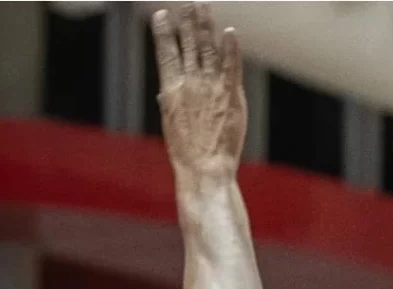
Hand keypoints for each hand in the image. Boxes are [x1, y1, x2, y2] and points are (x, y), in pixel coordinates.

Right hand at [152, 3, 245, 179]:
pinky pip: (231, 66)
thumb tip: (166, 92)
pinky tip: (230, 32)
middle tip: (189, 2)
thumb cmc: (187, 152)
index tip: (161, 13)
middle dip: (188, 21)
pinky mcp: (231, 96)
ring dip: (206, 26)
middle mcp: (190, 84)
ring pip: (207, 49)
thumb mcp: (171, 123)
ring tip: (204, 7)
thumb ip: (171, 102)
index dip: (163, 32)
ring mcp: (211, 88)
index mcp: (171, 89)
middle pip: (188, 45)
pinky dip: (230, 48)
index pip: (165, 53)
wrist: (205, 167)